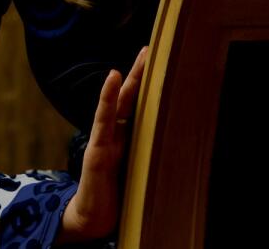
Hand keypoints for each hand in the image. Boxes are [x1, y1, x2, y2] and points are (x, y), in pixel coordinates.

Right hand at [54, 46, 148, 243]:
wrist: (93, 220)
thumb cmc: (115, 196)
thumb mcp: (134, 170)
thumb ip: (144, 152)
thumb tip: (174, 140)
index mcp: (122, 139)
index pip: (135, 107)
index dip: (144, 85)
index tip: (156, 63)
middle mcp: (112, 135)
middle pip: (127, 98)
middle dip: (139, 73)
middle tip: (150, 48)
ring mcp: (103, 140)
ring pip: (117, 103)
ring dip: (129, 78)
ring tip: (140, 57)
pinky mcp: (98, 151)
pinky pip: (103, 119)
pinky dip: (107, 97)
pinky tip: (113, 77)